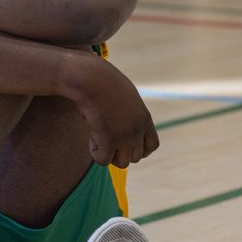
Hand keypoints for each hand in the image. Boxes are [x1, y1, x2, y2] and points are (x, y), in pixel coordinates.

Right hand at [62, 52, 158, 167]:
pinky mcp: (110, 140)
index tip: (123, 144)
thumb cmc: (101, 81)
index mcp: (144, 118)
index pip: (151, 146)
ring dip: (108, 153)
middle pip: (135, 157)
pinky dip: (95, 152)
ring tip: (97, 135)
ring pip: (121, 162)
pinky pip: (103, 160)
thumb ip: (126, 111)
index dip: (138, 150)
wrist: (91, 78)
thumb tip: (117, 124)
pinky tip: (90, 136)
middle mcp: (138, 129)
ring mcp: (126, 136)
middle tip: (104, 135)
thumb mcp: (122, 95)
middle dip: (119, 151)